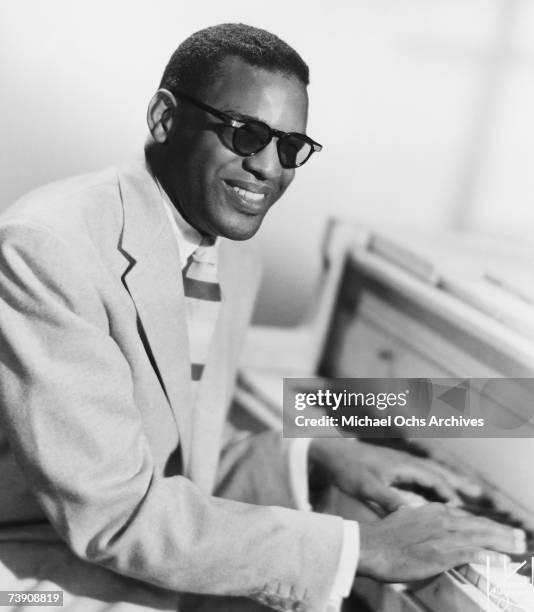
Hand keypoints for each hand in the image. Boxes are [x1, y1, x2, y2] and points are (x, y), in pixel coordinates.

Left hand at [309, 439, 481, 512]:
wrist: (332, 453)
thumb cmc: (349, 469)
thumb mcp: (368, 488)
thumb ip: (389, 500)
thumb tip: (411, 516)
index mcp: (403, 465)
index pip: (433, 480)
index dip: (448, 495)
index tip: (461, 512)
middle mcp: (405, 462)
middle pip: (437, 472)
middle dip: (457, 482)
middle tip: (478, 493)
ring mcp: (400, 463)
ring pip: (429, 473)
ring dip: (446, 483)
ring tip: (465, 493)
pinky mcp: (393, 468)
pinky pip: (419, 476)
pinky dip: (431, 484)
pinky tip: (434, 494)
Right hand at [358, 502, 525, 581]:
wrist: (371, 545)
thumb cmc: (383, 537)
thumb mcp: (403, 519)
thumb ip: (417, 519)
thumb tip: (417, 517)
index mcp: (432, 511)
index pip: (465, 517)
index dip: (485, 524)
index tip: (497, 530)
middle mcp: (441, 519)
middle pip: (478, 524)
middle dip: (501, 531)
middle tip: (519, 537)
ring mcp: (442, 535)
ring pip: (480, 536)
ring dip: (502, 541)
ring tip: (518, 545)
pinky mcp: (442, 552)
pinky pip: (472, 553)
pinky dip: (490, 555)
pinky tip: (502, 559)